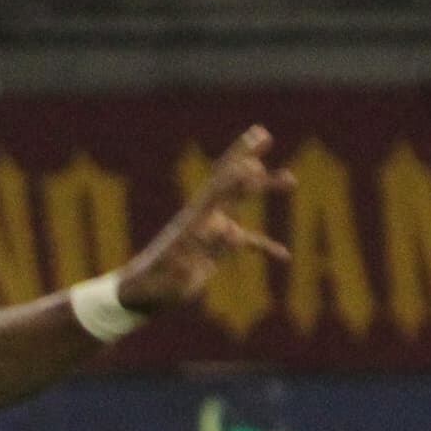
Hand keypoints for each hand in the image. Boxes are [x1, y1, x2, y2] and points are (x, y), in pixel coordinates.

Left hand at [115, 125, 294, 317]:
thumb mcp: (168, 283)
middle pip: (227, 185)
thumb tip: (223, 244)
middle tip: (264, 135)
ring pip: (240, 206)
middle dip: (245, 161)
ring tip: (292, 178)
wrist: (138, 295)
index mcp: (190, 225)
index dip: (233, 177)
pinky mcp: (215, 250)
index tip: (251, 160)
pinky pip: (244, 244)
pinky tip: (284, 256)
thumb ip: (190, 268)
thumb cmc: (150, 288)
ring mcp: (210, 232)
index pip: (215, 193)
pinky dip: (263, 247)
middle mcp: (202, 221)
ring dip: (263, 190)